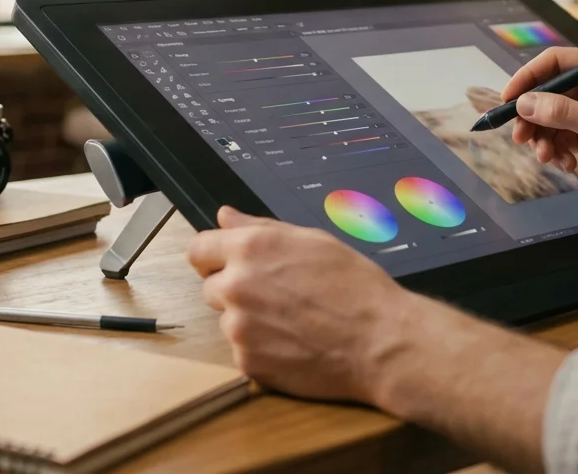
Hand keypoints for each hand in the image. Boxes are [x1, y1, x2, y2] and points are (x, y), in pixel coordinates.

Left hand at [187, 207, 414, 403]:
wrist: (379, 341)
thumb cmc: (356, 287)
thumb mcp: (313, 240)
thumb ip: (260, 227)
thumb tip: (225, 216)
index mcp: (250, 248)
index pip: (198, 249)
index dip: (213, 256)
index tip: (226, 264)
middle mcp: (237, 285)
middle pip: (210, 287)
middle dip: (234, 290)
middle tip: (275, 296)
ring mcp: (239, 327)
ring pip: (228, 321)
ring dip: (249, 321)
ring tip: (292, 322)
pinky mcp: (247, 362)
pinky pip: (242, 351)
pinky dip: (261, 349)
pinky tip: (293, 344)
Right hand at [504, 46, 577, 204]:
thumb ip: (561, 113)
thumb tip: (525, 103)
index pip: (557, 62)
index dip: (529, 77)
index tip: (509, 99)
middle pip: (548, 93)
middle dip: (533, 116)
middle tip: (520, 137)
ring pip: (551, 119)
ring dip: (543, 139)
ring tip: (548, 157)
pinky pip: (561, 139)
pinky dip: (557, 152)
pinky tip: (567, 165)